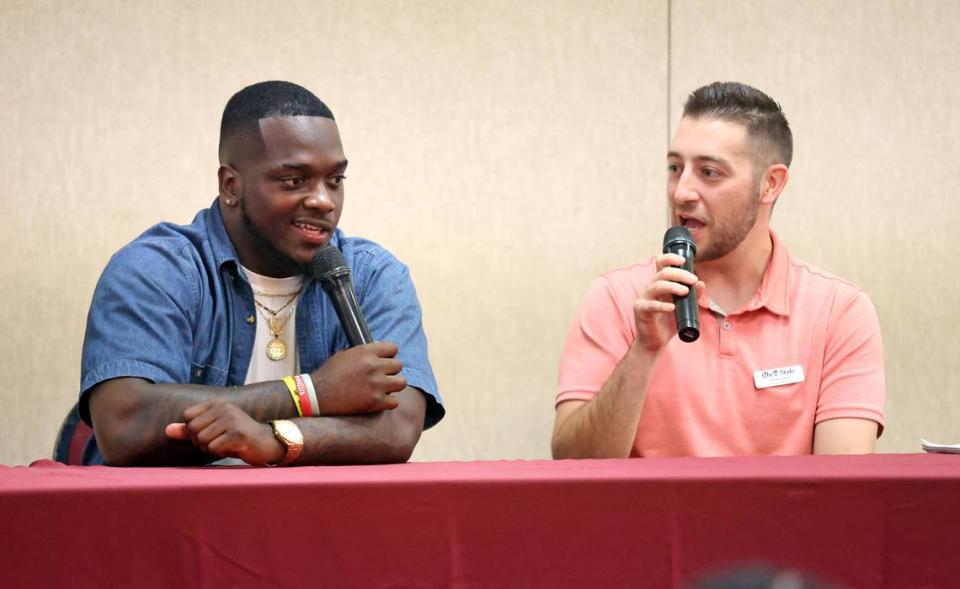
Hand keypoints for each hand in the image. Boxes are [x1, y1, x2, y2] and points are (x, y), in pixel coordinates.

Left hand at [165, 400, 283, 465]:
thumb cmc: (238, 437)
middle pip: (193, 430)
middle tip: (220, 442)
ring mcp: (231, 419)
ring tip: (228, 445)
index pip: (188, 417)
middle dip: (202, 442)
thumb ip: (190, 430)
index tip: (212, 433)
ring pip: (203, 440)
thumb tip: (167, 430)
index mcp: (217, 403)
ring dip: (212, 449)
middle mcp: (224, 407)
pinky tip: (234, 449)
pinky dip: (221, 453)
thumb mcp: (214, 430)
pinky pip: (214, 448)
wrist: (268, 443)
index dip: (195, 431)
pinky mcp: (237, 434)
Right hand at [310, 341, 406, 415]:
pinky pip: (395, 401)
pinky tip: (380, 401)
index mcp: (365, 352)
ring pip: (401, 382)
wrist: (316, 396)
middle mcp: (373, 366)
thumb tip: (378, 352)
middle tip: (383, 376)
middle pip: (398, 365)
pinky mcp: (376, 402)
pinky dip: (389, 402)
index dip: (389, 355)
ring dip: (394, 385)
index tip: (385, 360)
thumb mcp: (344, 355)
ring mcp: (376, 385)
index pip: (393, 348)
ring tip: (384, 388)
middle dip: (391, 370)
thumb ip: (363, 353)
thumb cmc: (329, 374)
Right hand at [632, 253, 704, 352]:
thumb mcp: (685, 309)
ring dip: (672, 286)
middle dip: (679, 274)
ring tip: (685, 291)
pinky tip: (672, 308)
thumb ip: (692, 296)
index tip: (684, 260)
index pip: (661, 264)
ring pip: (656, 285)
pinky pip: (650, 305)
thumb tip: (701, 284)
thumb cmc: (668, 324)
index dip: (670, 258)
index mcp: (660, 285)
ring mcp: (644, 299)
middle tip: (693, 280)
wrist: (655, 343)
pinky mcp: (640, 310)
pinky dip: (662, 305)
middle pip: (662, 273)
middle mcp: (650, 288)